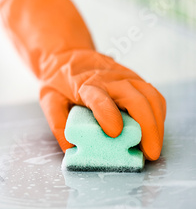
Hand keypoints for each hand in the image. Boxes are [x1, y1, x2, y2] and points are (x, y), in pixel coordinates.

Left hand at [39, 49, 165, 160]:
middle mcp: (110, 79)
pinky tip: (154, 132)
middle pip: (136, 98)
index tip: (114, 133)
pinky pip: (153, 96)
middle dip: (147, 127)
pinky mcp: (135, 79)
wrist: (66, 56)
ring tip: (153, 148)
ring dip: (157, 124)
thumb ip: (58, 124)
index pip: (100, 98)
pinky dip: (158, 115)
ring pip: (150, 96)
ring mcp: (126, 77)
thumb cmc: (58, 81)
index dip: (108, 115)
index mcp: (85, 85)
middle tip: (149, 153)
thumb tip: (71, 149)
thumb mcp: (49, 100)